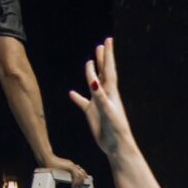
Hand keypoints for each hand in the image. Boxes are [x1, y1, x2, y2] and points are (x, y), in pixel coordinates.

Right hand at [43, 154, 87, 186]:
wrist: (47, 159)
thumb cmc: (50, 165)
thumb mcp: (56, 171)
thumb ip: (59, 175)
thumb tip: (58, 182)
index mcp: (70, 165)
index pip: (79, 171)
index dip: (82, 176)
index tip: (82, 182)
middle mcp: (72, 164)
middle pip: (81, 173)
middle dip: (82, 181)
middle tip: (79, 186)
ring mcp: (71, 165)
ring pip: (80, 175)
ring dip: (79, 182)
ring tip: (76, 187)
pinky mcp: (70, 166)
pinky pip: (76, 175)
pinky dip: (75, 182)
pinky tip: (73, 186)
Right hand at [69, 38, 134, 156]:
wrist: (116, 146)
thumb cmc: (115, 129)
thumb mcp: (107, 110)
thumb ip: (100, 96)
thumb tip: (93, 81)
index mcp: (111, 92)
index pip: (108, 70)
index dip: (108, 55)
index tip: (108, 41)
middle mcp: (105, 95)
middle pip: (103, 72)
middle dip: (102, 58)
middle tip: (101, 44)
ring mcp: (98, 103)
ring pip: (93, 84)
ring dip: (91, 73)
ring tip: (90, 62)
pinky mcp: (92, 114)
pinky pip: (83, 102)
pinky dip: (77, 97)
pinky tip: (72, 93)